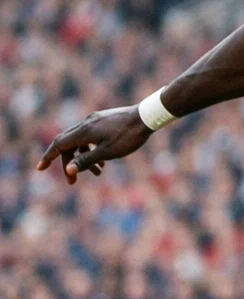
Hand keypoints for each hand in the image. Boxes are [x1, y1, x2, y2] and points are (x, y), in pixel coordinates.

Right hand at [37, 106, 154, 183]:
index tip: (40, 168)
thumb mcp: (107, 153)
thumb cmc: (128, 137)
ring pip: (81, 141)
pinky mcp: (103, 120)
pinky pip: (91, 136)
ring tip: (99, 172)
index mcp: (84, 131)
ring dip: (85, 158)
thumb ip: (86, 161)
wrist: (147, 117)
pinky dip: (93, 149)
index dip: (49, 157)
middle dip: (69, 163)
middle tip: (73, 181)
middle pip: (68, 144)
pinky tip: (104, 160)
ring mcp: (95, 120)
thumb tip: (67, 169)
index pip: (59, 144)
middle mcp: (86, 123)